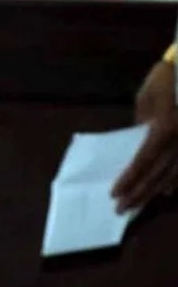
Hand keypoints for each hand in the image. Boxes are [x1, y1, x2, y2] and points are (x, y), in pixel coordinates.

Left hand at [112, 60, 177, 211]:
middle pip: (158, 173)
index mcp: (164, 129)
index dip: (129, 179)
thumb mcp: (145, 98)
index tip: (115, 193)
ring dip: (155, 191)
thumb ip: (140, 123)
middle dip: (138, 193)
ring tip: (140, 204)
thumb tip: (135, 143)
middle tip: (121, 209)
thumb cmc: (166, 78)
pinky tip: (167, 191)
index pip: (142, 161)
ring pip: (174, 174)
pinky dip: (176, 180)